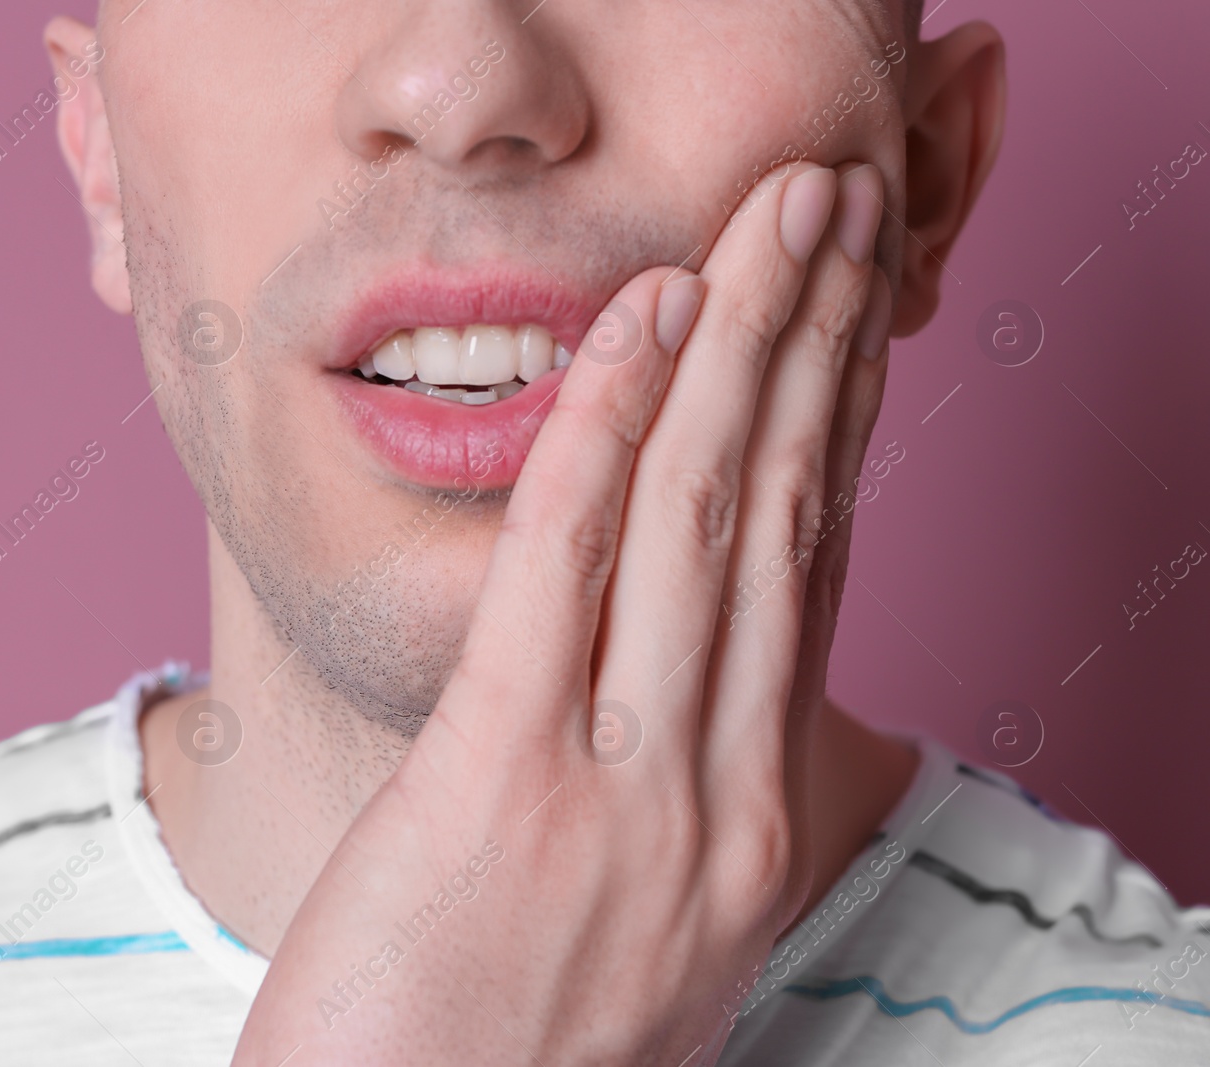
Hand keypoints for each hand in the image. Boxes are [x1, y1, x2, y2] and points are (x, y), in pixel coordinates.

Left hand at [232, 160, 890, 1066]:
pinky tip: (632, 325)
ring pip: (706, 523)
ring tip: (769, 221)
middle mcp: (724, 801)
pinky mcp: (502, 786)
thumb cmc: (504, 1048)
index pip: (816, 581)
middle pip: (786, 523)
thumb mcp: (638, 924)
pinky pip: (566, 570)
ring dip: (741, 346)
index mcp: (755, 826)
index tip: (847, 319)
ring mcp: (625, 794)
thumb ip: (680, 794)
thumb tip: (692, 675)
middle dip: (816, 345)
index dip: (837, 426)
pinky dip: (604, 428)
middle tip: (834, 212)